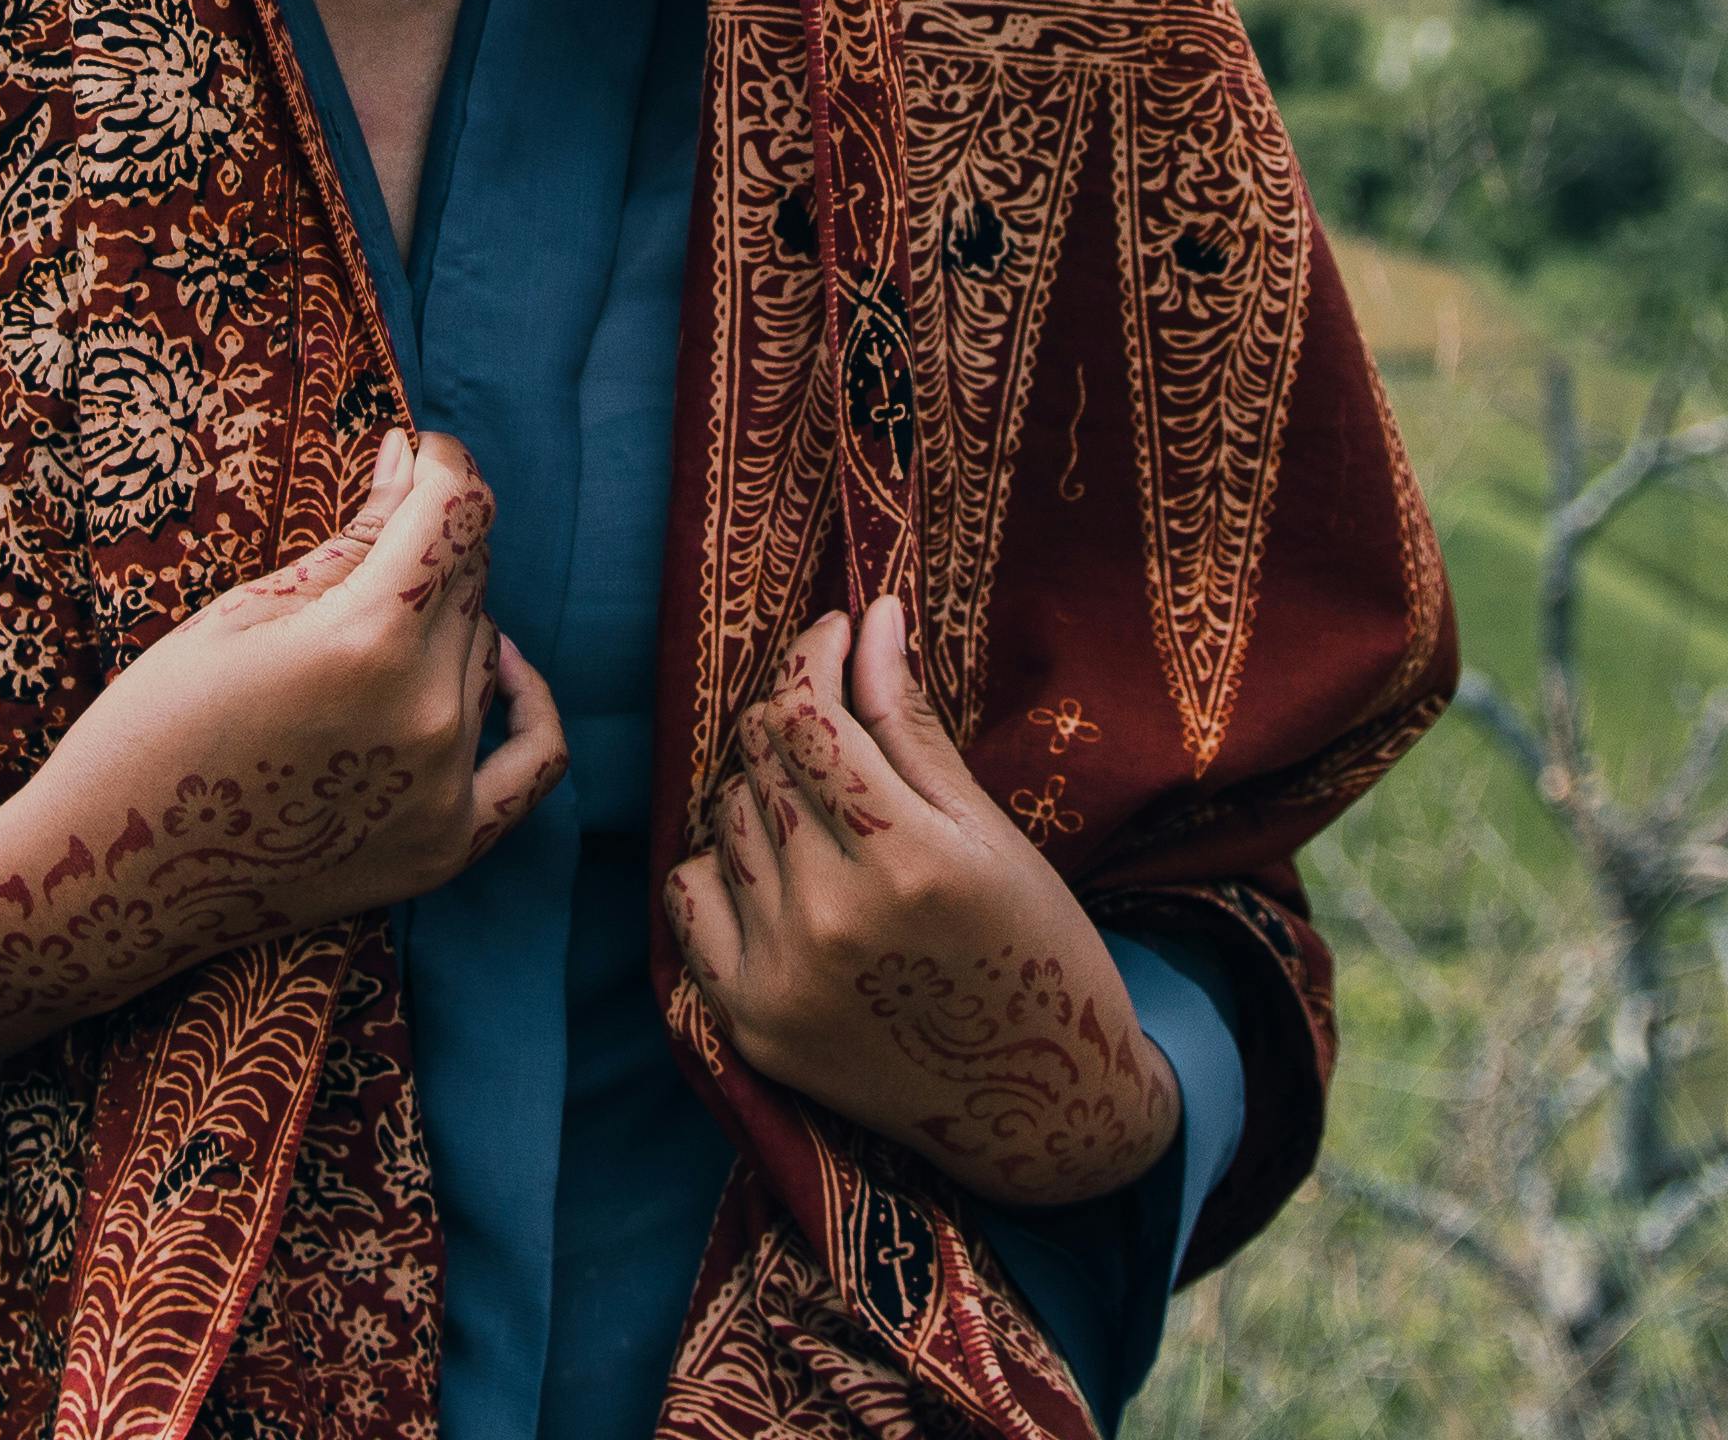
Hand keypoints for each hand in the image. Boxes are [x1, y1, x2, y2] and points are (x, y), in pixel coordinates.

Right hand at [0, 430, 564, 1123]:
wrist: (113, 886)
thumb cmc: (152, 731)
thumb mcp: (242, 613)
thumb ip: (353, 541)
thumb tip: (416, 463)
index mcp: (365, 641)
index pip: (457, 514)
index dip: (444, 466)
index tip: (420, 453)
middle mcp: (425, 715)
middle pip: (472, 580)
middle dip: (432, 540)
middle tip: (377, 531)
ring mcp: (443, 790)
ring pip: (483, 650)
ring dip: (444, 620)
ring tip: (360, 628)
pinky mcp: (445, 847)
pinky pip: (533, 761)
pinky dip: (527, 702)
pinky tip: (501, 664)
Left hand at [665, 595, 1182, 1210]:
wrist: (1038, 1111)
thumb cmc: (1036, 951)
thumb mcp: (990, 830)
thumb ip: (910, 724)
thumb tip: (869, 616)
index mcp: (909, 861)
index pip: (805, 713)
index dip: (815, 654)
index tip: (838, 637)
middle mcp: (833, 918)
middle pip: (758, 757)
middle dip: (793, 717)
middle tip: (837, 724)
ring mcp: (781, 977)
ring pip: (725, 818)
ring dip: (763, 791)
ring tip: (826, 811)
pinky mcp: (749, 1024)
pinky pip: (689, 897)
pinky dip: (722, 866)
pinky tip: (777, 871)